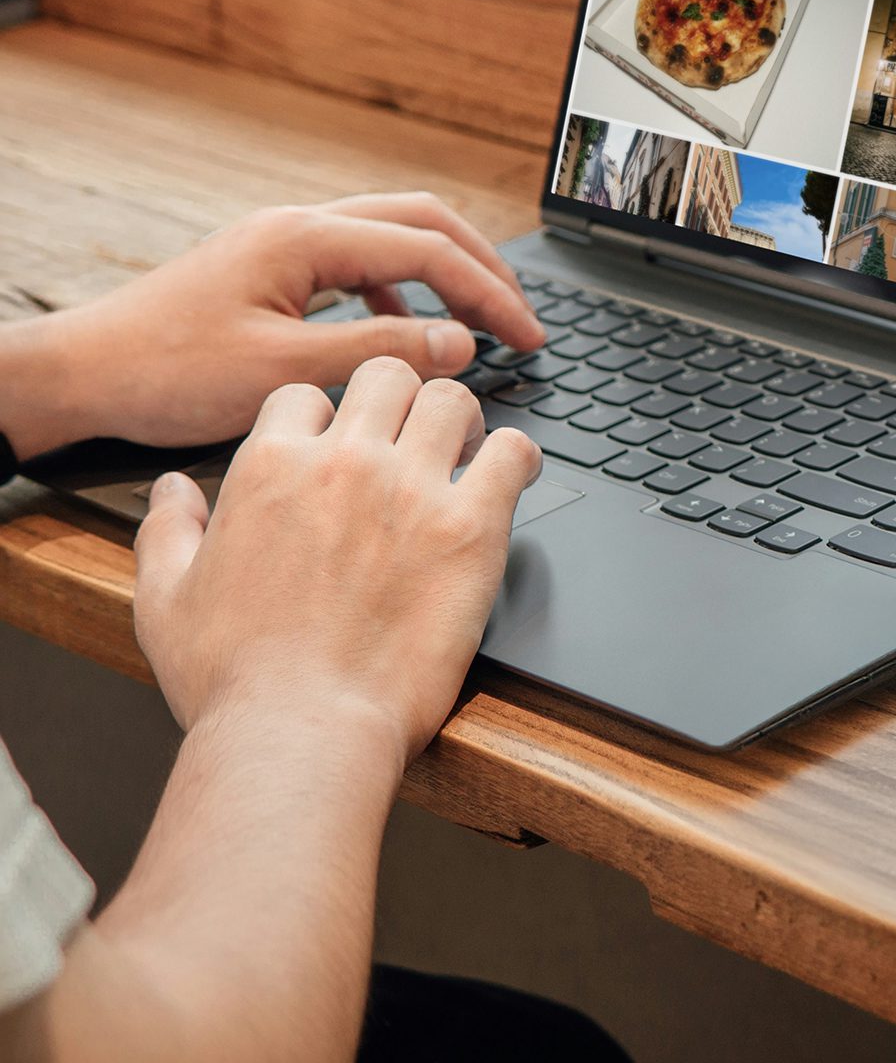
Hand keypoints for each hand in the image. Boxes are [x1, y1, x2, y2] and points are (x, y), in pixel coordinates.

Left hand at [0, 192, 542, 455]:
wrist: (80, 374)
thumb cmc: (163, 372)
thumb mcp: (282, 373)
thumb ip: (379, 353)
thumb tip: (460, 342)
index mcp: (304, 238)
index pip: (429, 249)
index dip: (490, 293)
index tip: (529, 335)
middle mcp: (297, 226)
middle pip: (422, 220)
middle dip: (481, 266)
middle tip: (521, 319)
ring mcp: (281, 244)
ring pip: (391, 237)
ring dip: (444, 275)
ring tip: (477, 325)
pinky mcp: (270, 270)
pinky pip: (357, 264)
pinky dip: (401, 293)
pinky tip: (404, 335)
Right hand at [133, 360, 542, 763]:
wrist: (299, 732)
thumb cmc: (234, 681)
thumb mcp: (164, 601)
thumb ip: (167, 530)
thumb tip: (170, 489)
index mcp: (268, 468)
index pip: (305, 395)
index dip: (323, 418)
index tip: (339, 447)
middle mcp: (343, 464)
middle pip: (386, 377)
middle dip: (398, 398)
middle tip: (412, 436)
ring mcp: (411, 491)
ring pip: (451, 399)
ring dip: (459, 419)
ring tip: (463, 451)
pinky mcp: (471, 529)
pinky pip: (513, 453)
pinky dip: (516, 456)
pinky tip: (510, 476)